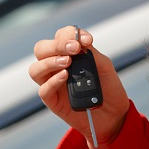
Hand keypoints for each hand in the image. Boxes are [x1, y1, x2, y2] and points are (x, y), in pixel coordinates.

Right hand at [29, 25, 129, 148]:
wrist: (113, 114)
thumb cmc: (107, 87)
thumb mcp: (104, 66)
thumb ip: (91, 53)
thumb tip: (80, 42)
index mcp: (68, 53)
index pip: (60, 36)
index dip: (70, 34)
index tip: (87, 40)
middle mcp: (56, 66)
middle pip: (41, 49)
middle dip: (56, 45)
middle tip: (74, 48)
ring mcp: (52, 83)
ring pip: (35, 69)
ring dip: (50, 62)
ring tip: (67, 62)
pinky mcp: (52, 101)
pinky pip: (43, 90)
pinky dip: (53, 81)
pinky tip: (65, 76)